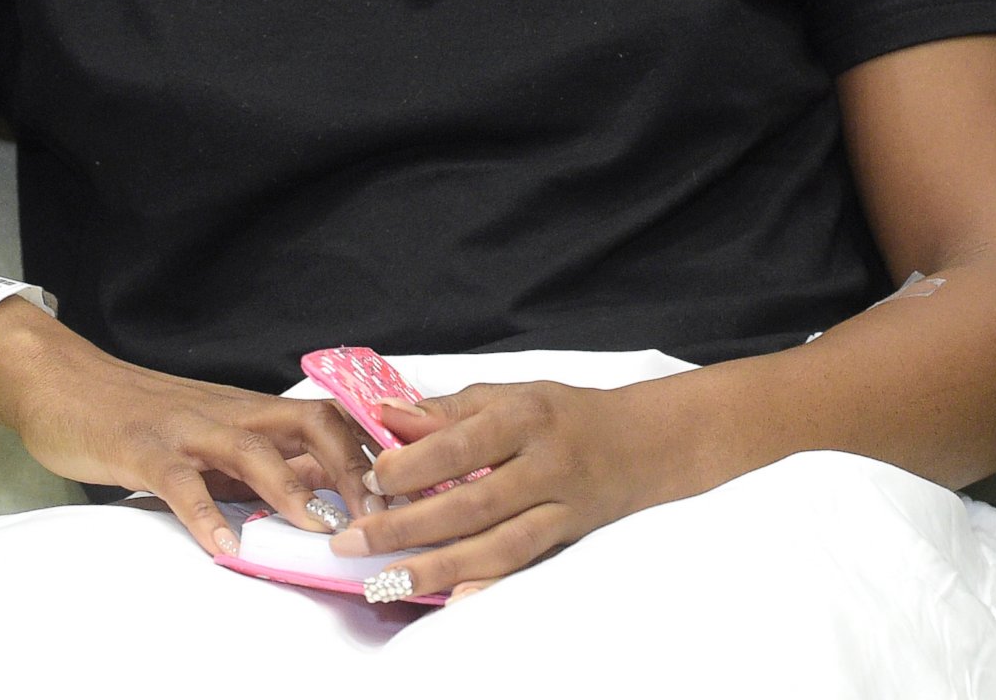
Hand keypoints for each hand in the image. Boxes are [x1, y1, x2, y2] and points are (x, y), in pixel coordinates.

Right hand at [0, 312, 374, 556]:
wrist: (65, 383)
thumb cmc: (141, 416)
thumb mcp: (210, 438)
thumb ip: (260, 464)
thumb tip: (322, 495)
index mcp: (251, 411)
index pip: (328, 421)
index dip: (370, 454)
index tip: (403, 496)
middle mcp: (230, 413)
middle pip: (310, 424)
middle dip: (351, 470)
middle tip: (376, 517)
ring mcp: (188, 429)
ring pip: (254, 450)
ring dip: (292, 491)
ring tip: (320, 532)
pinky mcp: (145, 450)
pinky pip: (182, 483)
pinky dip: (205, 516)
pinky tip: (225, 547)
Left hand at [324, 381, 665, 598]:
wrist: (641, 444)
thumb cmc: (562, 415)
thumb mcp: (509, 396)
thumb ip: (446, 411)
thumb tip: (384, 417)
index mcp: (526, 417)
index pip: (463, 443)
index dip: (415, 464)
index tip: (374, 478)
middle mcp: (546, 465)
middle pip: (472, 502)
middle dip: (408, 526)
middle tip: (354, 540)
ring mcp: (561, 508)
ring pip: (497, 545)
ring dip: (438, 567)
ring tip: (384, 582)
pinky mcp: (567, 539)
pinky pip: (525, 566)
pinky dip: (489, 585)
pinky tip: (453, 599)